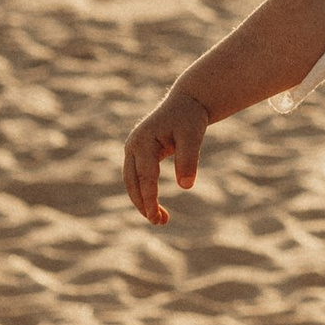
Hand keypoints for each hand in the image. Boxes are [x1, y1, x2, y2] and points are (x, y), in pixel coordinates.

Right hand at [123, 87, 210, 226]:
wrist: (186, 102)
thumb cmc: (190, 118)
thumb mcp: (193, 136)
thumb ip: (189, 159)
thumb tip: (186, 186)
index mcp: (143, 140)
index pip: (145, 176)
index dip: (150, 198)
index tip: (157, 217)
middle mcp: (133, 145)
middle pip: (132, 182)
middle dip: (143, 204)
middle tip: (160, 222)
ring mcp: (132, 149)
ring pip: (132, 182)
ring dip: (142, 201)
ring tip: (161, 219)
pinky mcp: (137, 154)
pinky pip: (137, 178)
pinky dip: (144, 193)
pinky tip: (156, 205)